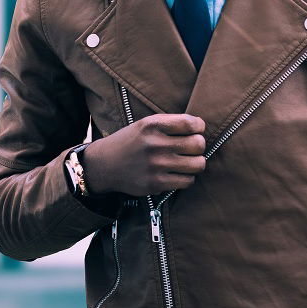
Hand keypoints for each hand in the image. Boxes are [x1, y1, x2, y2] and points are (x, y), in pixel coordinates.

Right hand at [81, 114, 205, 195]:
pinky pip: (187, 181)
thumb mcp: (147, 123)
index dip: (199, 126)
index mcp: (153, 125)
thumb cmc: (132, 141)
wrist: (105, 165)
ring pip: (197, 164)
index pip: (191, 124)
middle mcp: (155, 144)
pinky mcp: (155, 184)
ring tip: (189, 160)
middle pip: (198, 144)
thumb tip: (201, 128)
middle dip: (199, 145)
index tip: (196, 129)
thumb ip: (171, 123)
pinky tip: (180, 172)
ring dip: (196, 162)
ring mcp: (156, 166)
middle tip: (192, 146)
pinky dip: (188, 177)